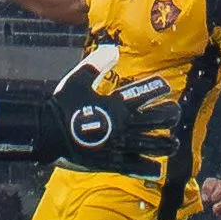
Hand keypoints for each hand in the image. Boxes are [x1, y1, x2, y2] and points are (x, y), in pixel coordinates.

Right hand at [0, 54, 177, 173]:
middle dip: (169, 116)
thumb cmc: (62, 105)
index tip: (164, 87)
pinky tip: (157, 170)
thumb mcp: (78, 79)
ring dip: (166, 144)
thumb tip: (115, 50)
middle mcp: (123, 126)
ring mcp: (120, 146)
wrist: (47, 134)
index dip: (158, 88)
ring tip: (172, 143)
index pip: (145, 94)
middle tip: (173, 113)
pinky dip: (148, 169)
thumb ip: (97, 63)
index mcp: (117, 105)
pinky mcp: (112, 162)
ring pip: (152, 146)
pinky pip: (135, 167)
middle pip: (157, 120)